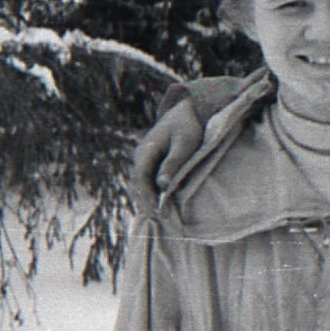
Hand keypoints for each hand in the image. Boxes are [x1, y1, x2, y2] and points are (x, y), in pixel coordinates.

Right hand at [129, 98, 205, 214]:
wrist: (191, 109)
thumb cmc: (189, 125)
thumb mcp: (185, 142)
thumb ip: (174, 162)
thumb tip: (162, 184)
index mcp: (146, 150)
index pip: (140, 179)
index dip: (147, 197)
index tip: (159, 211)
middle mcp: (142, 155)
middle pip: (138, 184)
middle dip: (147, 203)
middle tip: (161, 220)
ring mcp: (146, 158)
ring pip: (142, 184)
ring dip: (148, 200)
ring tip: (161, 217)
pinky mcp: (154, 160)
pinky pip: (149, 181)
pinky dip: (153, 193)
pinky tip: (162, 204)